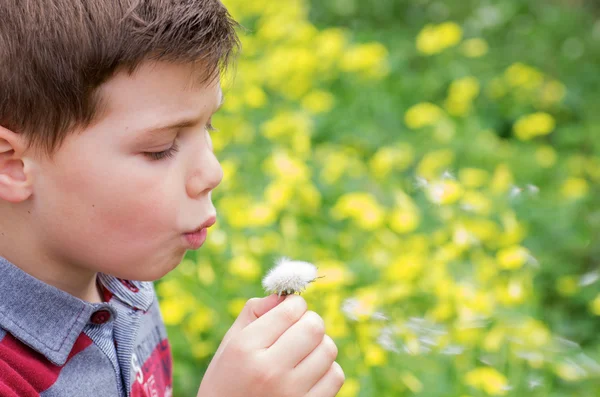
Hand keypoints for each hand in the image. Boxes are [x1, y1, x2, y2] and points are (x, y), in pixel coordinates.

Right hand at [197, 294, 344, 396]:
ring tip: (303, 353)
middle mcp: (269, 370)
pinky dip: (327, 370)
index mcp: (246, 349)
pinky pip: (335, 376)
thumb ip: (254, 313)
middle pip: (314, 327)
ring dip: (319, 345)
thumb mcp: (230, 345)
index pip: (290, 309)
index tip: (290, 311)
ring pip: (329, 349)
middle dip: (309, 321)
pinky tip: (309, 373)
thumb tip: (284, 294)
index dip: (295, 304)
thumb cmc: (227, 380)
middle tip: (298, 330)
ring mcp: (290, 393)